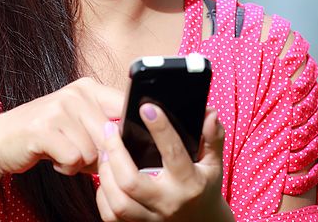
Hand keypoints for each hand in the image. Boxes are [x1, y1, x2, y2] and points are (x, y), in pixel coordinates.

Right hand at [0, 77, 123, 177]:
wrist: (2, 138)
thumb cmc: (50, 132)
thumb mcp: (79, 119)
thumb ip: (106, 123)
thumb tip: (135, 142)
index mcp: (89, 87)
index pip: (124, 107)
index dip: (126, 133)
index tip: (118, 147)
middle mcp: (76, 93)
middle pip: (110, 136)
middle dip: (99, 155)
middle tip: (82, 155)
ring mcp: (59, 108)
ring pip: (92, 150)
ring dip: (80, 163)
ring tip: (65, 153)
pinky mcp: (43, 129)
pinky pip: (72, 158)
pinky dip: (66, 167)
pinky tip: (54, 158)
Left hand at [96, 105, 228, 220]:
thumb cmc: (205, 187)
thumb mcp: (214, 162)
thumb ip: (213, 137)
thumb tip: (209, 114)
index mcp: (189, 182)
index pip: (172, 152)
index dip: (159, 128)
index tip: (147, 107)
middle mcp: (168, 202)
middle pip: (131, 181)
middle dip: (115, 152)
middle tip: (109, 127)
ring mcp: (151, 218)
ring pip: (118, 203)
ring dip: (105, 173)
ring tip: (104, 149)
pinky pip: (111, 216)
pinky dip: (103, 195)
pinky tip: (106, 174)